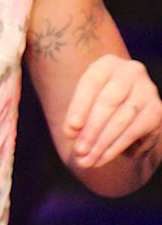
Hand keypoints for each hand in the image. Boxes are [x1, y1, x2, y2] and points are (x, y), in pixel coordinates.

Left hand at [64, 54, 161, 170]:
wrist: (125, 105)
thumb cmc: (97, 101)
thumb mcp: (84, 102)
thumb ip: (77, 114)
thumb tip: (73, 132)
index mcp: (107, 64)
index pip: (91, 84)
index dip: (80, 107)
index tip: (70, 130)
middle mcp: (131, 72)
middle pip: (108, 103)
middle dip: (91, 130)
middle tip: (78, 151)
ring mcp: (147, 90)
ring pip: (122, 120)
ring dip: (102, 143)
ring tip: (86, 160)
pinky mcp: (157, 110)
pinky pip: (133, 132)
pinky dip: (115, 148)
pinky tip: (101, 158)